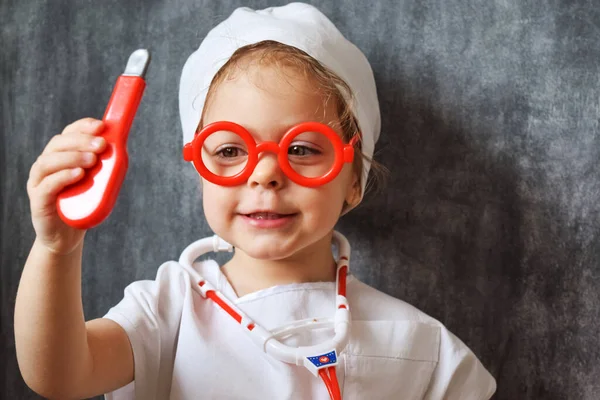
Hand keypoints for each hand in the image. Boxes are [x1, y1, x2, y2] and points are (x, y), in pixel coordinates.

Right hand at [27, 118, 106, 254]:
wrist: (67, 237)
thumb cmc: (83, 206)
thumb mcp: (97, 182)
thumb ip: (105, 166)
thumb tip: (121, 146)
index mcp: (60, 157)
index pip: (67, 134)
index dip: (83, 127)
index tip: (101, 126)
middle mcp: (46, 166)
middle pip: (58, 144)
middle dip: (81, 141)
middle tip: (101, 145)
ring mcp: (38, 183)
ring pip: (49, 162)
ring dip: (73, 157)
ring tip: (92, 160)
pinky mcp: (38, 201)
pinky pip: (47, 185)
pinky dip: (63, 177)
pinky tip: (78, 175)